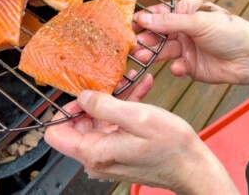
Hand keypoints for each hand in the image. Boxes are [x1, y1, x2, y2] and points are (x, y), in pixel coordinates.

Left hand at [45, 88, 237, 193]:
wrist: (194, 167)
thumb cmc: (171, 147)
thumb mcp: (137, 117)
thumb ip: (105, 106)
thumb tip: (82, 96)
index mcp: (95, 152)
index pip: (55, 134)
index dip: (65, 110)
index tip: (84, 95)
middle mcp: (97, 157)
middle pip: (78, 123)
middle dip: (94, 99)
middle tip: (112, 82)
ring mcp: (109, 154)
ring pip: (99, 120)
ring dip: (114, 99)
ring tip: (131, 81)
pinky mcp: (121, 150)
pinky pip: (115, 125)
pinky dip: (125, 107)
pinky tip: (141, 89)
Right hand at [132, 0, 248, 92]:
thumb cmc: (231, 32)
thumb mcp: (198, 22)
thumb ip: (169, 22)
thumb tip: (143, 18)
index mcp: (185, 11)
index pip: (159, 13)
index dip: (144, 19)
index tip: (129, 24)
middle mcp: (183, 29)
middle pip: (157, 34)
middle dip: (144, 39)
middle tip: (131, 45)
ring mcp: (186, 48)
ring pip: (163, 51)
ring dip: (153, 54)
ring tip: (142, 57)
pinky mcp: (191, 67)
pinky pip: (176, 66)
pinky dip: (175, 68)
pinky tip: (179, 68)